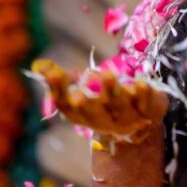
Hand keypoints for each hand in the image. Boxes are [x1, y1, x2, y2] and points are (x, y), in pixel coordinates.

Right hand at [31, 58, 167, 141]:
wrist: (142, 119)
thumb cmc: (104, 98)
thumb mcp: (82, 86)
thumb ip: (62, 77)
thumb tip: (37, 64)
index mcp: (83, 115)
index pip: (66, 106)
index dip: (57, 91)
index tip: (53, 73)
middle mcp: (104, 121)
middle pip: (92, 113)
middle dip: (85, 103)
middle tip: (77, 93)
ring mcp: (127, 119)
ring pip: (119, 107)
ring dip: (112, 92)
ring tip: (107, 74)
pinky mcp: (149, 111)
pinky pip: (145, 104)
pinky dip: (142, 93)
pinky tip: (139, 82)